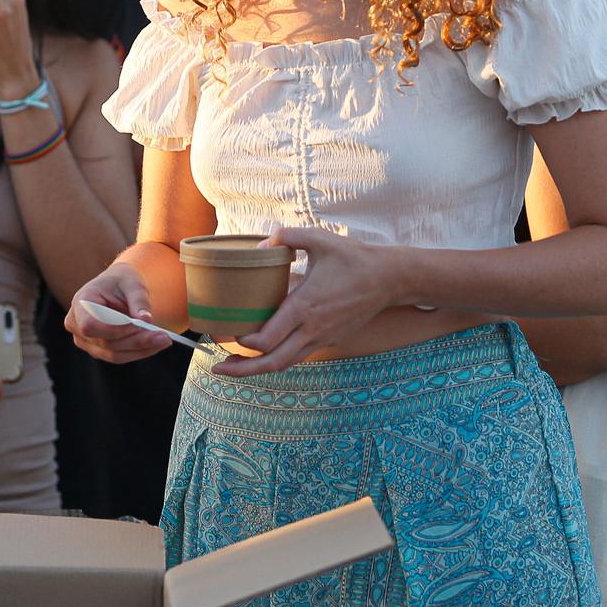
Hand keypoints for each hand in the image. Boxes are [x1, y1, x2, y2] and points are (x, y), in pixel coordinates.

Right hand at [66, 262, 171, 362]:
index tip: (137, 325)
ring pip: (113, 354)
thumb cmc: (122, 281)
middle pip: (105, 342)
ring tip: (164, 340)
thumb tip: (146, 320)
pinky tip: (156, 344)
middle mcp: (76, 324)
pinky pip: (119, 356)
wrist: (117, 286)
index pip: (90, 325)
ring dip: (141, 350)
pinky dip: (139, 352)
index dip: (113, 329)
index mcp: (81, 302)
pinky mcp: (98, 349)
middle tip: (163, 336)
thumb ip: (138, 300)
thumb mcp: (133, 283)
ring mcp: (85, 340)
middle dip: (136, 341)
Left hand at [212, 227, 388, 376]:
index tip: (230, 332)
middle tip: (217, 368)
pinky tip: (265, 352)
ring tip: (234, 368)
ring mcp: (323, 338)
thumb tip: (260, 245)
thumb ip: (286, 236)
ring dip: (258, 370)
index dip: (244, 341)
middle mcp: (312, 329)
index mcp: (305, 306)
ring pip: (286, 364)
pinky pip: (299, 356)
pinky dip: (278, 359)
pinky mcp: (330, 339)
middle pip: (272, 362)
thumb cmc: (353, 258)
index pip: (267, 339)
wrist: (389, 279)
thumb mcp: (319, 238)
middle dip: (242, 370)